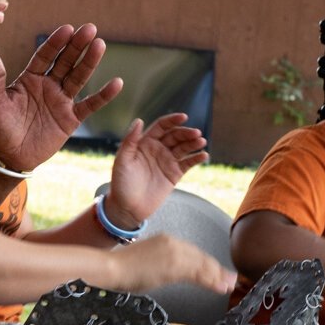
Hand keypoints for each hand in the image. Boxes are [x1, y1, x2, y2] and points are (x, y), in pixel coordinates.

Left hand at [0, 24, 121, 172]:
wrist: (9, 157)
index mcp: (30, 79)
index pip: (45, 56)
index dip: (56, 43)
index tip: (67, 29)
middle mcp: (48, 86)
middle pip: (65, 62)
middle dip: (77, 46)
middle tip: (90, 29)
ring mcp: (61, 101)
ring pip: (78, 78)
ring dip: (89, 62)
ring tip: (100, 45)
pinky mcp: (71, 118)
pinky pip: (90, 105)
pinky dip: (103, 95)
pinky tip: (117, 83)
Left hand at [102, 114, 209, 229]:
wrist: (127, 208)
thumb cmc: (121, 183)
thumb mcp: (122, 160)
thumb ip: (130, 141)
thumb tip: (139, 120)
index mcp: (144, 142)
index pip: (161, 126)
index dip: (172, 120)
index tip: (183, 117)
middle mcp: (158, 149)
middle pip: (176, 135)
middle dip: (186, 132)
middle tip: (196, 133)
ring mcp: (167, 161)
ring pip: (184, 148)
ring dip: (194, 143)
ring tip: (201, 141)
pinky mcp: (174, 174)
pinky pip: (188, 163)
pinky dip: (196, 158)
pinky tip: (203, 155)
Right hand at [106, 235, 234, 295]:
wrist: (109, 268)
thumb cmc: (120, 270)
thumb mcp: (146, 264)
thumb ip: (162, 267)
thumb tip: (169, 275)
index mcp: (165, 240)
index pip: (192, 253)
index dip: (208, 265)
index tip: (218, 273)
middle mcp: (172, 242)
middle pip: (201, 258)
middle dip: (217, 270)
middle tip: (231, 280)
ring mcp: (174, 253)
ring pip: (203, 266)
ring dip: (218, 276)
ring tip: (229, 285)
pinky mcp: (174, 265)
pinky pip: (198, 274)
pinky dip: (212, 280)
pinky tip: (220, 286)